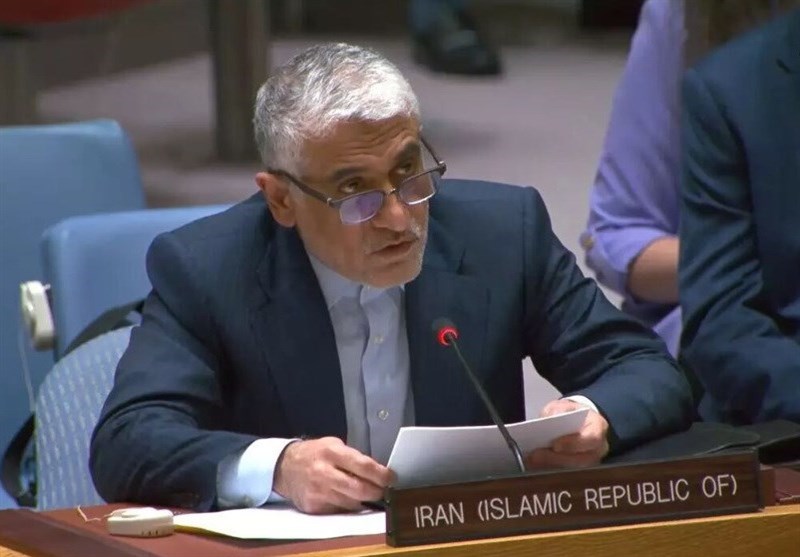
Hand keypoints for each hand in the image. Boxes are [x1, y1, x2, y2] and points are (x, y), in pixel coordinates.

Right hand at [273, 437, 393, 513]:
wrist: (285, 467)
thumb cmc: (315, 454)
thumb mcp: (333, 445)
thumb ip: (353, 457)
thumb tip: (378, 471)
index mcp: (331, 452)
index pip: (362, 466)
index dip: (381, 474)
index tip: (392, 478)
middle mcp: (324, 473)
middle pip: (359, 489)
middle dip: (377, 491)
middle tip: (384, 490)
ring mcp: (318, 492)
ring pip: (352, 504)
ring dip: (363, 501)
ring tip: (367, 493)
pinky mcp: (313, 507)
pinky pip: (339, 511)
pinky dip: (347, 506)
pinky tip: (347, 498)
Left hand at [525, 399, 608, 469]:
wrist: (578, 422)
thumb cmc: (572, 414)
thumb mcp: (564, 406)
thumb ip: (558, 409)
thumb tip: (552, 417)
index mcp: (598, 427)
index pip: (592, 438)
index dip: (573, 443)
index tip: (555, 445)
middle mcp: (599, 448)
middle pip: (581, 459)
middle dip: (556, 458)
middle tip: (535, 455)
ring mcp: (591, 462)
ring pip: (573, 470)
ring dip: (550, 466)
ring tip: (532, 461)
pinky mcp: (580, 471)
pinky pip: (566, 474)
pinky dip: (549, 470)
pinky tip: (534, 465)